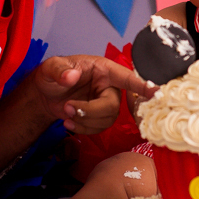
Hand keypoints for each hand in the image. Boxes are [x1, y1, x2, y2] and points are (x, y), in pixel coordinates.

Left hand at [30, 55, 154, 133]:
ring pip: (108, 120)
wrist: (43, 95)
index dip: (141, 84)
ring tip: (66, 114)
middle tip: (68, 108)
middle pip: (114, 105)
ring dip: (85, 121)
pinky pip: (100, 128)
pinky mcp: (99, 117)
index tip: (155, 91)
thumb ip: (59, 70)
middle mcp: (109, 86)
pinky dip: (83, 129)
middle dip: (91, 111)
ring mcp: (105, 102)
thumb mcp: (50, 68)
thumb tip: (71, 76)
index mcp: (103, 69)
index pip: (126, 77)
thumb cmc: (51, 76)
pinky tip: (68, 123)